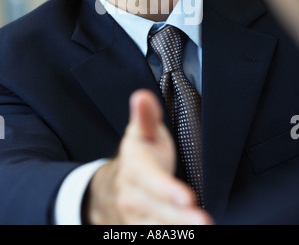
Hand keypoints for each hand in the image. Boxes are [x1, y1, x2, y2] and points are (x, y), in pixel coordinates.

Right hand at [85, 89, 212, 224]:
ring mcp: (135, 217)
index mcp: (135, 167)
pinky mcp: (141, 229)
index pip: (151, 180)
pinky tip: (193, 235)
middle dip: (181, 218)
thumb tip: (141, 96)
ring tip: (204, 228)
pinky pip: (156, 235)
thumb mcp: (142, 133)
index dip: (167, 190)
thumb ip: (146, 117)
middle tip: (205, 222)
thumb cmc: (139, 156)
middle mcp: (132, 195)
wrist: (115, 185)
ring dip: (180, 230)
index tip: (187, 197)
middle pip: (158, 209)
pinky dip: (173, 236)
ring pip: (158, 227)